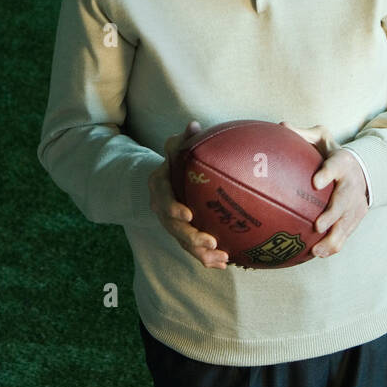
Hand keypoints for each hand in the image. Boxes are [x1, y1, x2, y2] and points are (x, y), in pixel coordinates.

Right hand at [148, 119, 229, 268]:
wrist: (167, 178)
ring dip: (201, 252)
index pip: (163, 199)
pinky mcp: (183, 233)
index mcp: (160, 187)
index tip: (189, 214)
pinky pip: (193, 249)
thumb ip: (184, 139)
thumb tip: (194, 124)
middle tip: (212, 241)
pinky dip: (207, 257)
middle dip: (191, 237)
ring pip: (183, 242)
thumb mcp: (177, 147)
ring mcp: (171, 223)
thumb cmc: (177, 160)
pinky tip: (226, 262)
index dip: (174, 209)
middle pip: (174, 227)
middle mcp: (162, 208)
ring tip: (222, 257)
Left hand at [279, 122, 369, 258]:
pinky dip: (334, 245)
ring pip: (347, 223)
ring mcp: (357, 204)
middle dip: (333, 215)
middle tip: (318, 225)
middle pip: (345, 201)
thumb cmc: (334, 154)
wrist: (364, 170)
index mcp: (343, 163)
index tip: (316, 182)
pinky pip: (346, 234)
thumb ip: (303, 134)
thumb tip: (281, 127)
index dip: (328, 173)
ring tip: (318, 250)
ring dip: (334, 238)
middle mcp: (352, 185)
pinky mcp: (356, 219)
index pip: (336, 166)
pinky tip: (318, 254)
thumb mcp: (323, 139)